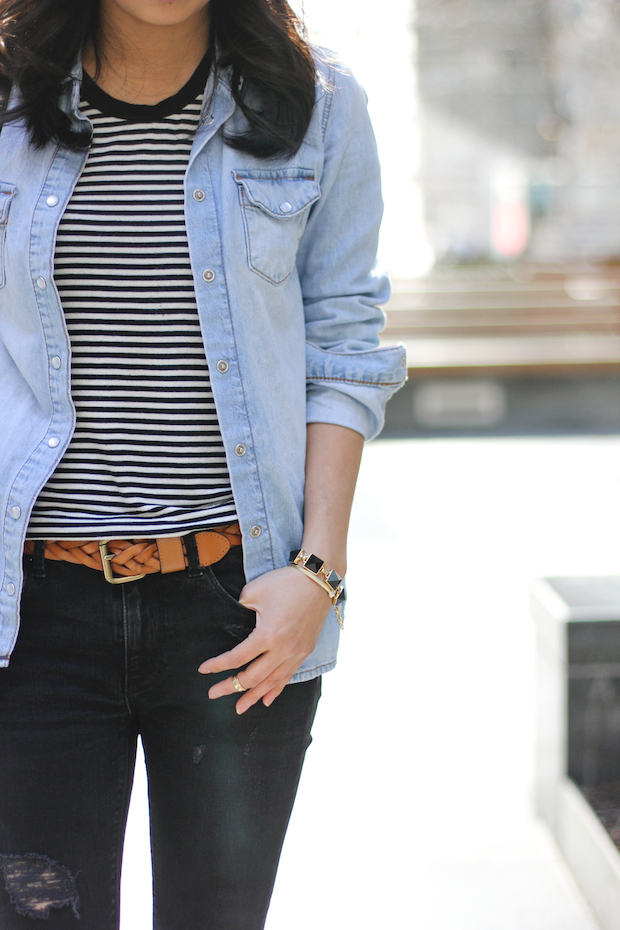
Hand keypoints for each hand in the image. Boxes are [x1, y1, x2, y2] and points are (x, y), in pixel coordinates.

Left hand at [198, 565, 331, 712]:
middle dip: (230, 687)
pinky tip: (266, 701)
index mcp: (267, 635)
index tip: (203, 670)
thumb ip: (240, 608)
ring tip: (239, 708)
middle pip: (252, 677)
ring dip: (253, 696)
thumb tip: (235, 618)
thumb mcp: (254, 591)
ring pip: (271, 683)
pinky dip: (276, 690)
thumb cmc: (285, 583)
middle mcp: (282, 650)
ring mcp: (295, 653)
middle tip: (213, 694)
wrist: (319, 581)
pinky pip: (288, 676)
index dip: (217, 666)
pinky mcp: (305, 651)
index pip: (237, 658)